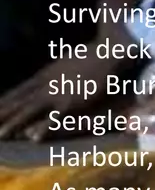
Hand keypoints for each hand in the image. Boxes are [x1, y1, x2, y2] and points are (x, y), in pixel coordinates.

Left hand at [0, 47, 129, 140]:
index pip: (19, 90)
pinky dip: (45, 127)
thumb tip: (51, 74)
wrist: (108, 51)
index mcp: (46, 74)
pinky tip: (34, 138)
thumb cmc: (93, 55)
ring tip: (1, 135)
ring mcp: (58, 92)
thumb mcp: (68, 61)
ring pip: (31, 110)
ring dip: (14, 123)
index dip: (5, 101)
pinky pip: (56, 117)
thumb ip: (57, 71)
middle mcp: (47, 83)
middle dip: (2, 112)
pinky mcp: (74, 101)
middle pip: (19, 100)